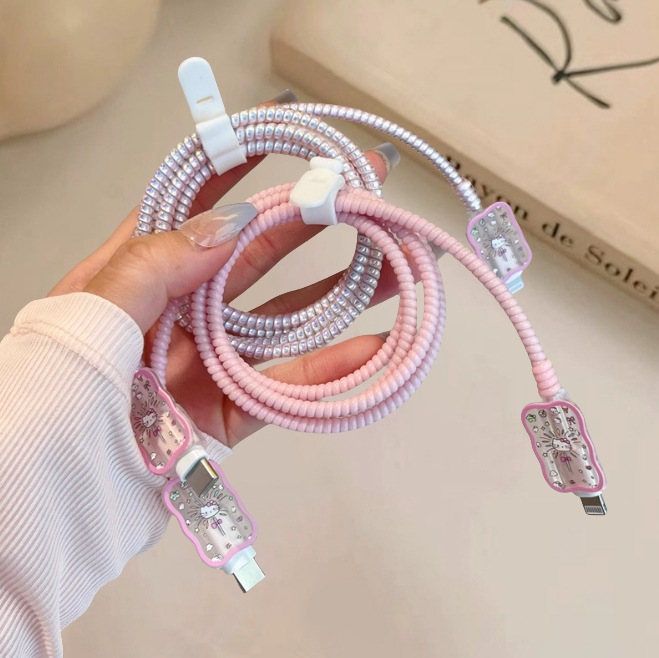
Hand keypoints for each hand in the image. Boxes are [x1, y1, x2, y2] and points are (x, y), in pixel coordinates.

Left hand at [49, 130, 399, 447]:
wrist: (48, 496)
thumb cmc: (48, 397)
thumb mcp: (90, 314)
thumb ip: (155, 264)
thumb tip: (228, 222)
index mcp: (135, 273)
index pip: (192, 202)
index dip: (236, 163)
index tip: (282, 130)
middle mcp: (179, 309)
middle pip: (253, 254)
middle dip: (306, 219)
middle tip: (358, 192)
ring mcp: (208, 359)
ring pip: (282, 318)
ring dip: (336, 293)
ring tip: (386, 265)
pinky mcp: (229, 411)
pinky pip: (286, 386)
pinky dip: (330, 370)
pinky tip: (371, 346)